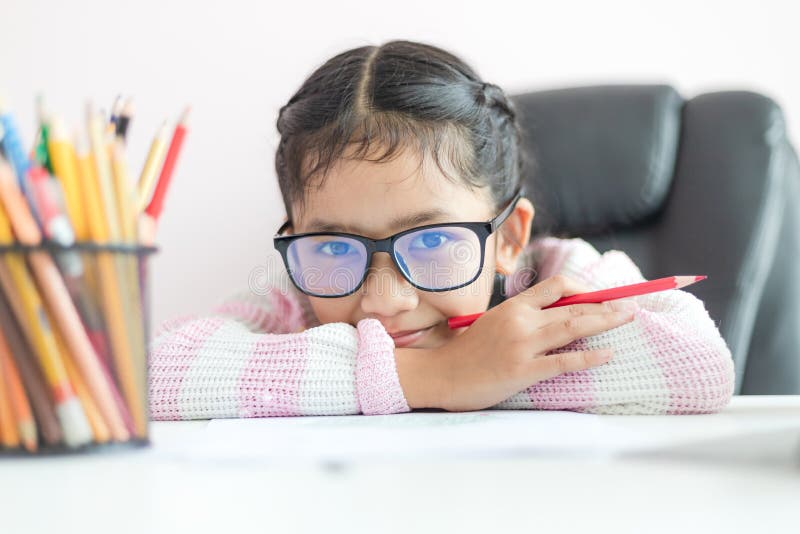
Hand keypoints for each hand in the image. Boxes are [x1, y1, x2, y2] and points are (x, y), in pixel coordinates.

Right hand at [400, 274, 638, 411]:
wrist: (440, 374)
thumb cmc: (467, 353)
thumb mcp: (493, 323)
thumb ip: (522, 318)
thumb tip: (556, 317)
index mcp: (512, 306)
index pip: (556, 286)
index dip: (584, 288)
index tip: (601, 295)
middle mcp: (520, 320)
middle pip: (572, 305)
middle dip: (605, 304)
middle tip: (629, 305)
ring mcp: (522, 344)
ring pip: (573, 326)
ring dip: (605, 320)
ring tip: (627, 317)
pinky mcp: (522, 370)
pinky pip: (564, 360)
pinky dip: (590, 356)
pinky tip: (608, 354)